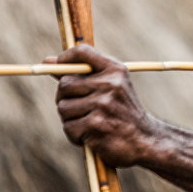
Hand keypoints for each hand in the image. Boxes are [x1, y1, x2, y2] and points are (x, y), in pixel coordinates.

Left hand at [47, 44, 152, 166]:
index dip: (64, 58)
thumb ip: (80, 74)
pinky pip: (69, 127)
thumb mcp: (109, 86)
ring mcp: (103, 104)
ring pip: (63, 108)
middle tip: (81, 108)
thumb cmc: (121, 112)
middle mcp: (110, 84)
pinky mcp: (96, 125)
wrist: (144, 140)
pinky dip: (76, 136)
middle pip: (65, 84)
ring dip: (71, 120)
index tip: (56, 66)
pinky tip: (92, 136)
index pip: (82, 51)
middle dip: (66, 98)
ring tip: (90, 124)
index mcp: (115, 70)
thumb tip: (47, 61)